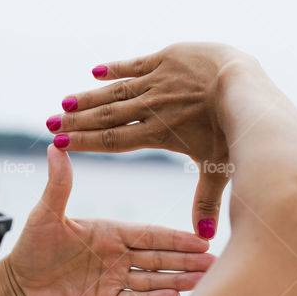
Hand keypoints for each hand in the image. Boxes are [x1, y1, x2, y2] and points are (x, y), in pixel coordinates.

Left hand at [2, 145, 215, 295]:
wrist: (19, 285)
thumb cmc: (32, 245)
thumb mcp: (46, 213)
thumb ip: (59, 184)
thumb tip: (53, 146)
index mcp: (112, 232)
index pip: (150, 234)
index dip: (175, 237)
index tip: (200, 238)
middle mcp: (119, 255)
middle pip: (160, 257)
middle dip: (188, 259)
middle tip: (216, 261)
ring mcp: (115, 279)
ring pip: (154, 279)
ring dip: (179, 279)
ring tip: (204, 281)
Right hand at [49, 42, 255, 238]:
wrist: (246, 87)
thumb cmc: (236, 131)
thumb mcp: (219, 168)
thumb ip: (207, 201)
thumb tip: (205, 237)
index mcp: (159, 134)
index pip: (113, 140)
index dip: (85, 143)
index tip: (60, 144)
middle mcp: (152, 107)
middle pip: (106, 116)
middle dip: (76, 121)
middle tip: (50, 123)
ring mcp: (158, 80)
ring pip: (116, 90)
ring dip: (88, 97)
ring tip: (64, 102)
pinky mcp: (168, 58)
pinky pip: (135, 64)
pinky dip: (116, 68)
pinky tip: (96, 71)